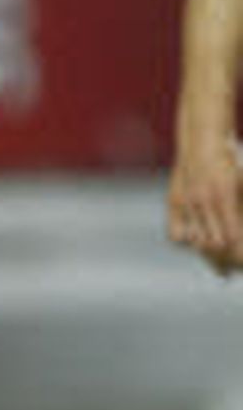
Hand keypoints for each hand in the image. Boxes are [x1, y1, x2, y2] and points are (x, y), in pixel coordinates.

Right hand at [168, 137, 242, 275]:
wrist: (203, 139)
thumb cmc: (231, 161)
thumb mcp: (241, 185)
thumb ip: (240, 209)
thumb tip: (238, 239)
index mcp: (224, 196)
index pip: (232, 239)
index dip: (238, 256)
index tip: (241, 265)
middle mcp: (204, 201)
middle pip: (215, 246)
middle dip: (227, 261)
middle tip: (234, 269)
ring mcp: (186, 202)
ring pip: (196, 243)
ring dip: (210, 257)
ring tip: (221, 269)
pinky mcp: (174, 202)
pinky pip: (177, 235)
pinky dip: (188, 243)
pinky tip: (198, 243)